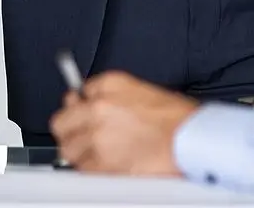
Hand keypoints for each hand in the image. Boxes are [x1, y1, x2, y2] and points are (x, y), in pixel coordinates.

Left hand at [50, 72, 196, 175]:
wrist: (191, 139)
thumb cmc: (178, 118)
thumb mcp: (143, 90)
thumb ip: (113, 94)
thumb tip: (93, 101)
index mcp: (110, 85)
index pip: (77, 92)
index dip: (79, 105)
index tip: (81, 110)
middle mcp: (99, 108)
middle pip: (62, 121)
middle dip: (69, 128)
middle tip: (79, 133)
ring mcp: (98, 137)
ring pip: (68, 147)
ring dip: (78, 150)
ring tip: (94, 152)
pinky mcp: (102, 163)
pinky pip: (82, 168)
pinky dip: (89, 168)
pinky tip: (103, 163)